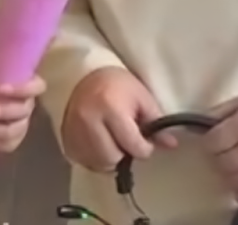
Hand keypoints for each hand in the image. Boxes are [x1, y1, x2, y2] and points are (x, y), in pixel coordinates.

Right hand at [62, 67, 176, 172]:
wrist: (83, 74)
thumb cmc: (116, 84)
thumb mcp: (141, 95)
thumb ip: (156, 121)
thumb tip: (171, 144)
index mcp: (110, 108)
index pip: (133, 145)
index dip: (145, 146)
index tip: (146, 139)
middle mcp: (89, 121)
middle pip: (114, 158)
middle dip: (126, 153)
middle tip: (128, 140)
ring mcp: (74, 131)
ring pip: (99, 164)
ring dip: (111, 158)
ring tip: (114, 141)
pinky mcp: (66, 139)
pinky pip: (85, 162)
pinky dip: (96, 158)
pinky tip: (100, 144)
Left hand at [204, 90, 237, 207]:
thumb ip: (220, 112)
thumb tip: (198, 123)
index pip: (212, 143)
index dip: (208, 142)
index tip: (212, 142)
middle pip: (222, 163)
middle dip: (218, 158)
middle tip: (224, 153)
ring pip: (235, 181)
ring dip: (230, 175)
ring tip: (235, 166)